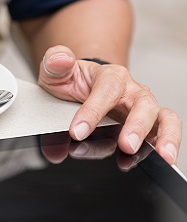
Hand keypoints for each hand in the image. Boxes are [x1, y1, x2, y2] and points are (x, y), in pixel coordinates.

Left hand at [38, 45, 182, 164]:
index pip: (107, 91)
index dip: (93, 111)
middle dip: (137, 126)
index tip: (77, 132)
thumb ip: (54, 61)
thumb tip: (61, 59)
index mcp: (111, 76)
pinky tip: (161, 163)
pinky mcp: (149, 125)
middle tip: (127, 146)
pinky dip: (166, 146)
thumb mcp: (55, 70)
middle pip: (144, 104)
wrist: (82, 85)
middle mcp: (132, 90)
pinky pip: (164, 133)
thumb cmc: (71, 79)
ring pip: (165, 118)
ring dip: (165, 137)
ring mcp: (143, 108)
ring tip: (162, 157)